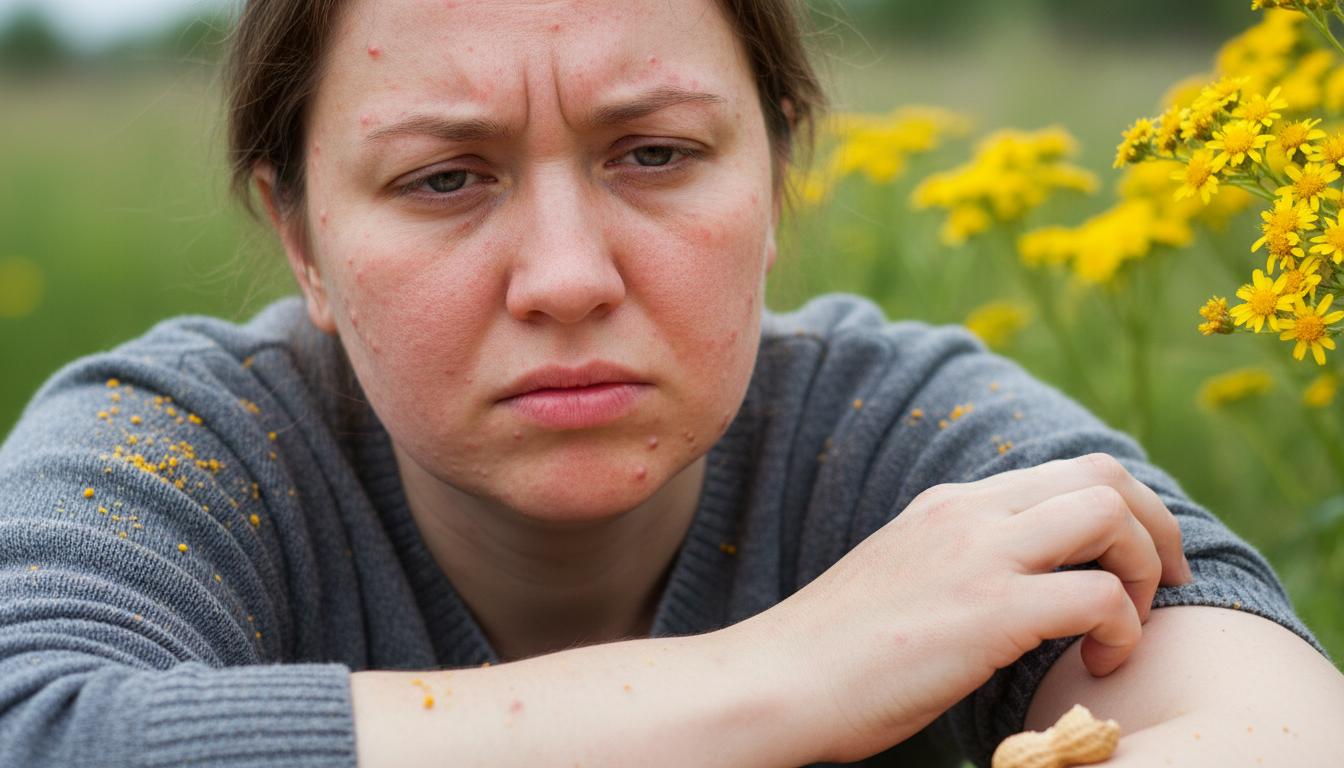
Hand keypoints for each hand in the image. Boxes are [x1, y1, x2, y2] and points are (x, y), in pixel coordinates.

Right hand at [750, 452, 1193, 763]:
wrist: (777, 681)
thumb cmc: (834, 653)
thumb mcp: (900, 581)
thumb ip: (955, 565)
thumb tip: (1012, 587)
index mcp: (948, 506)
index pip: (1062, 471)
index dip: (1121, 510)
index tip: (1134, 562)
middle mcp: (967, 514)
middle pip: (1100, 472)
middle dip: (1154, 524)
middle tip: (1166, 582)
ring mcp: (977, 556)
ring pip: (1108, 513)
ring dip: (1145, 566)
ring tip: (1131, 623)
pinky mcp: (987, 611)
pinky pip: (1098, 596)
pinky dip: (1122, 630)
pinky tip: (1097, 666)